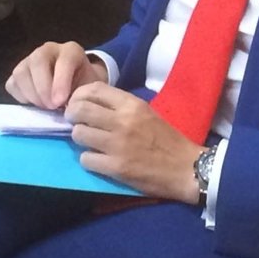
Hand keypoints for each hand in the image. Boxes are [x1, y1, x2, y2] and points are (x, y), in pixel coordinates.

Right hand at [5, 40, 106, 109]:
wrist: (76, 87)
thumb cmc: (84, 88)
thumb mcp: (90, 90)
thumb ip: (82, 95)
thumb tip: (70, 108)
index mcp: (71, 51)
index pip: (64, 60)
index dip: (61, 82)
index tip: (60, 102)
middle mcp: (48, 50)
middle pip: (38, 61)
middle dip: (43, 88)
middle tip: (51, 107)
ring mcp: (30, 60)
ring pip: (21, 72)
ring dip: (31, 95)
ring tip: (44, 108)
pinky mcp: (18, 73)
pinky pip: (12, 84)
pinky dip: (21, 97)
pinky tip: (35, 104)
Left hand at [65, 82, 202, 203]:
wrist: (185, 168)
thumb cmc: (166, 139)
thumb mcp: (146, 112)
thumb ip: (120, 107)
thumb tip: (90, 104)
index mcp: (132, 104)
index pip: (94, 89)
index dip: (79, 95)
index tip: (77, 104)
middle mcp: (123, 121)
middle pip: (80, 110)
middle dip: (72, 116)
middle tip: (76, 123)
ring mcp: (118, 144)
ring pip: (78, 134)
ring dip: (80, 139)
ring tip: (89, 142)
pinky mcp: (116, 167)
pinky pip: (85, 159)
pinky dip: (88, 160)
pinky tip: (98, 160)